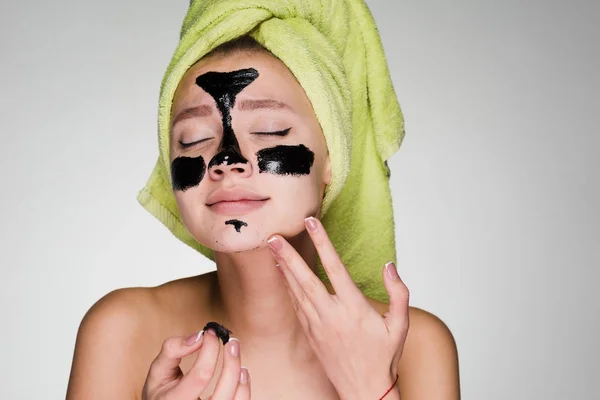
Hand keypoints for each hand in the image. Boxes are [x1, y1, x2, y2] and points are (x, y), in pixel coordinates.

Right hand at [142, 329, 250, 399]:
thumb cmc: (162, 389)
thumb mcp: (158, 370)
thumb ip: (173, 350)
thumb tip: (199, 336)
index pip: (200, 376)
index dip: (209, 350)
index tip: (211, 333)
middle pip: (223, 392)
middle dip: (231, 362)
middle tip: (232, 341)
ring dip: (240, 375)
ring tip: (235, 354)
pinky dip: (244, 388)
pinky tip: (241, 372)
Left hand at [267, 217, 408, 399]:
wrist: (365, 389)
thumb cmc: (383, 357)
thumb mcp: (401, 325)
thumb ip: (399, 293)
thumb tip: (390, 267)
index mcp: (354, 308)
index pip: (335, 268)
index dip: (322, 243)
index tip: (310, 224)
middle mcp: (332, 314)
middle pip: (305, 279)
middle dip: (288, 256)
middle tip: (273, 237)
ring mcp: (318, 325)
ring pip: (296, 291)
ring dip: (283, 269)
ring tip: (272, 249)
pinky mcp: (311, 334)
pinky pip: (296, 306)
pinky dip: (287, 288)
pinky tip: (282, 275)